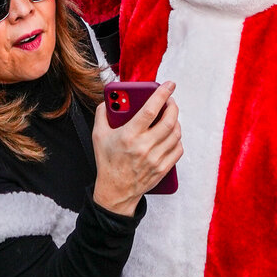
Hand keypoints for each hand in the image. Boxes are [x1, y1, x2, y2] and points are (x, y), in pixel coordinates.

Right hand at [90, 83, 182, 216]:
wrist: (115, 192)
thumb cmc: (107, 162)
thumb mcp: (98, 135)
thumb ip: (103, 113)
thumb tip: (109, 99)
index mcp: (129, 135)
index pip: (150, 110)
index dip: (162, 94)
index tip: (169, 84)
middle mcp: (144, 147)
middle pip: (168, 120)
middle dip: (173, 106)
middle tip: (170, 100)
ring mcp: (155, 159)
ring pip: (176, 134)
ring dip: (176, 121)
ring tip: (170, 116)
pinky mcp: (163, 169)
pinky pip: (178, 149)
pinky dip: (177, 139)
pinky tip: (171, 134)